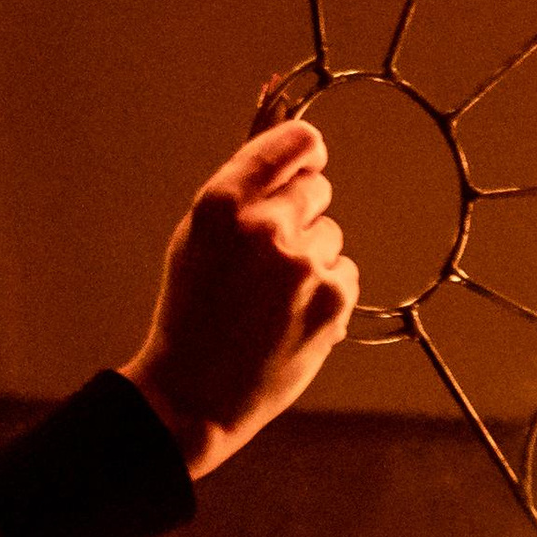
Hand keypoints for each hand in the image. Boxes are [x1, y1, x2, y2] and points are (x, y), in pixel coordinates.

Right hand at [121, 119, 354, 481]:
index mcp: (222, 202)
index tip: (311, 158)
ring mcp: (302, 264)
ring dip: (312, 257)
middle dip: (301, 213)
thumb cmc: (191, 311)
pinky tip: (291, 316)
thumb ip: (240, 193)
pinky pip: (344, 273)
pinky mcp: (331, 300)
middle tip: (271, 253)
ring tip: (273, 296)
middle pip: (316, 188)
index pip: (294, 143)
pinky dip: (326, 292)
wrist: (194, 393)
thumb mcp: (197, 237)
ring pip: (331, 236)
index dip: (307, 150)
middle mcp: (264, 226)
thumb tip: (291, 156)